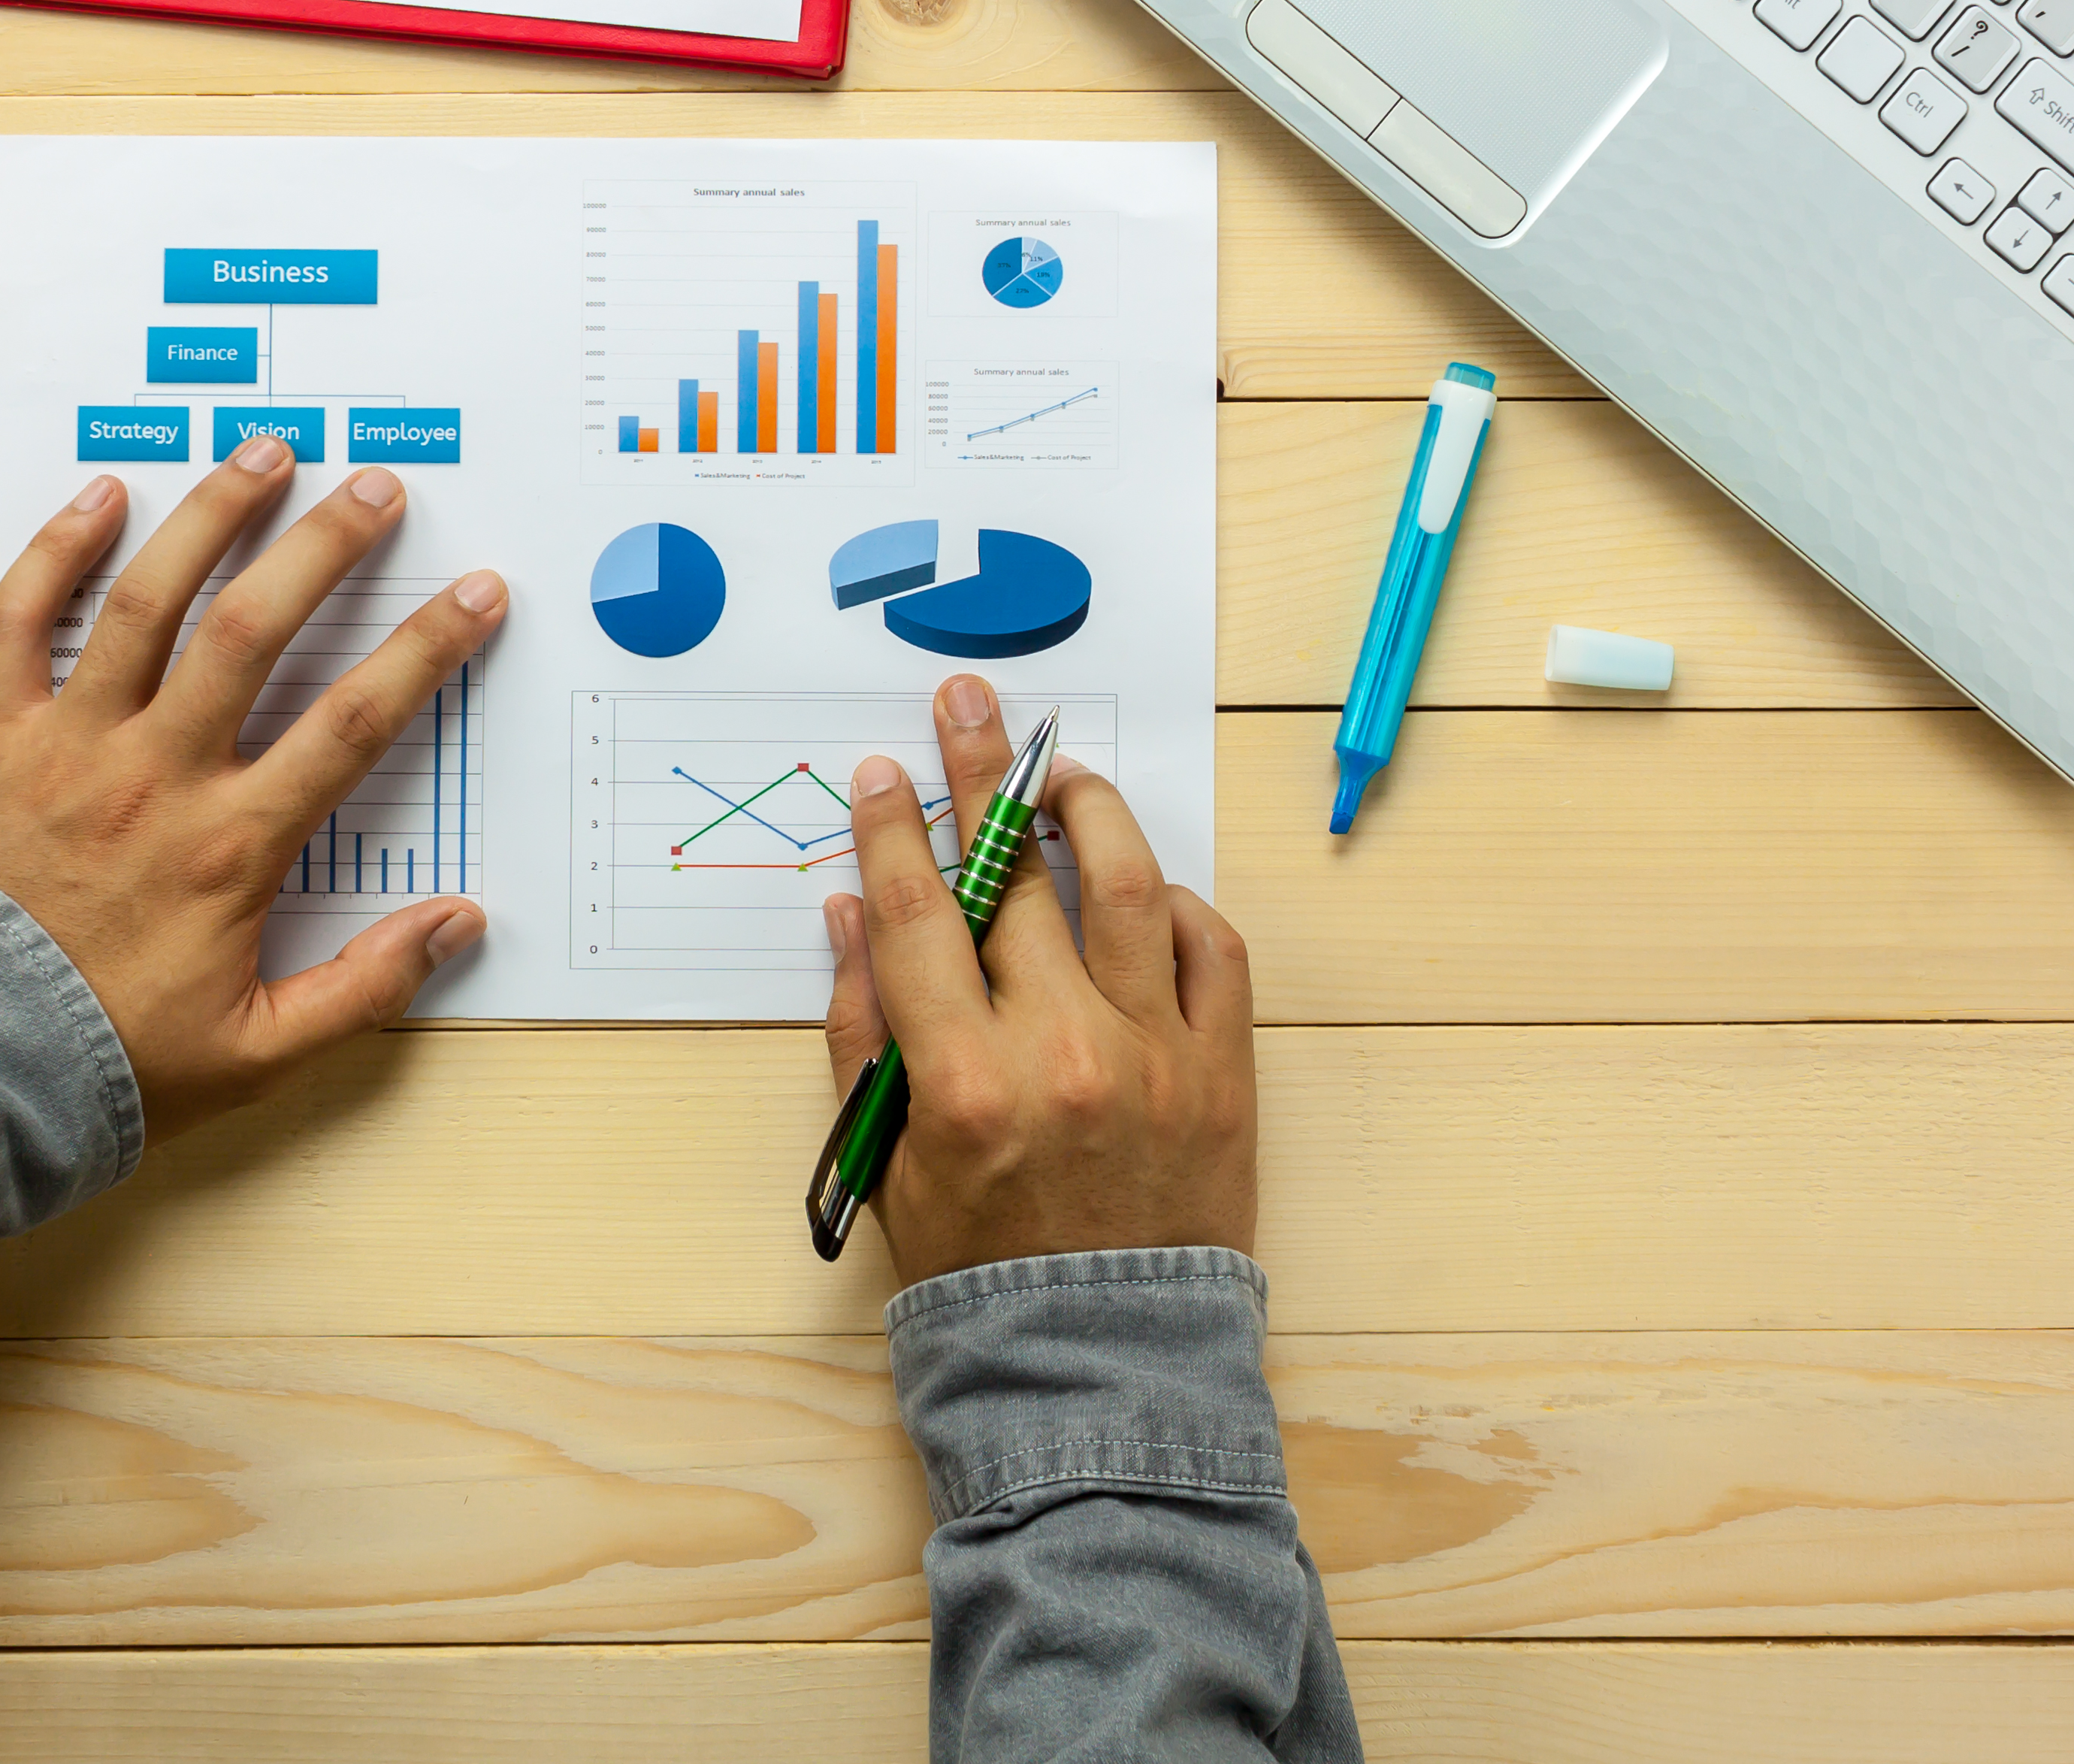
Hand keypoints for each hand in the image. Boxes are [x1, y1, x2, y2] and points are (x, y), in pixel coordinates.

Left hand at [0, 441, 507, 1139]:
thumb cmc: (100, 1066)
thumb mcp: (255, 1054)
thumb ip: (365, 988)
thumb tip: (459, 924)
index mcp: (230, 847)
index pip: (352, 724)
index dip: (424, 651)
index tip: (475, 595)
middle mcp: (154, 776)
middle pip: (255, 631)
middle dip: (325, 548)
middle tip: (375, 489)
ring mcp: (66, 748)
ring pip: (146, 603)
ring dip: (209, 518)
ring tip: (261, 454)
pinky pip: (17, 622)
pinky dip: (55, 550)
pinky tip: (99, 495)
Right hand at [821, 675, 1256, 1285]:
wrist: (1100, 1366)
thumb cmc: (980, 1273)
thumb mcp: (886, 1163)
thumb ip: (861, 1033)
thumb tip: (849, 912)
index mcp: (964, 1081)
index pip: (917, 915)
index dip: (894, 831)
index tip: (884, 773)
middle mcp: (1061, 1053)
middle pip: (1014, 875)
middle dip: (984, 775)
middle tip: (968, 707)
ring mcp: (1152, 1056)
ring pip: (1124, 884)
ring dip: (1089, 811)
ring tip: (1063, 775)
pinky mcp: (1223, 1072)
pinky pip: (1210, 948)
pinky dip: (1173, 902)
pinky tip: (1139, 887)